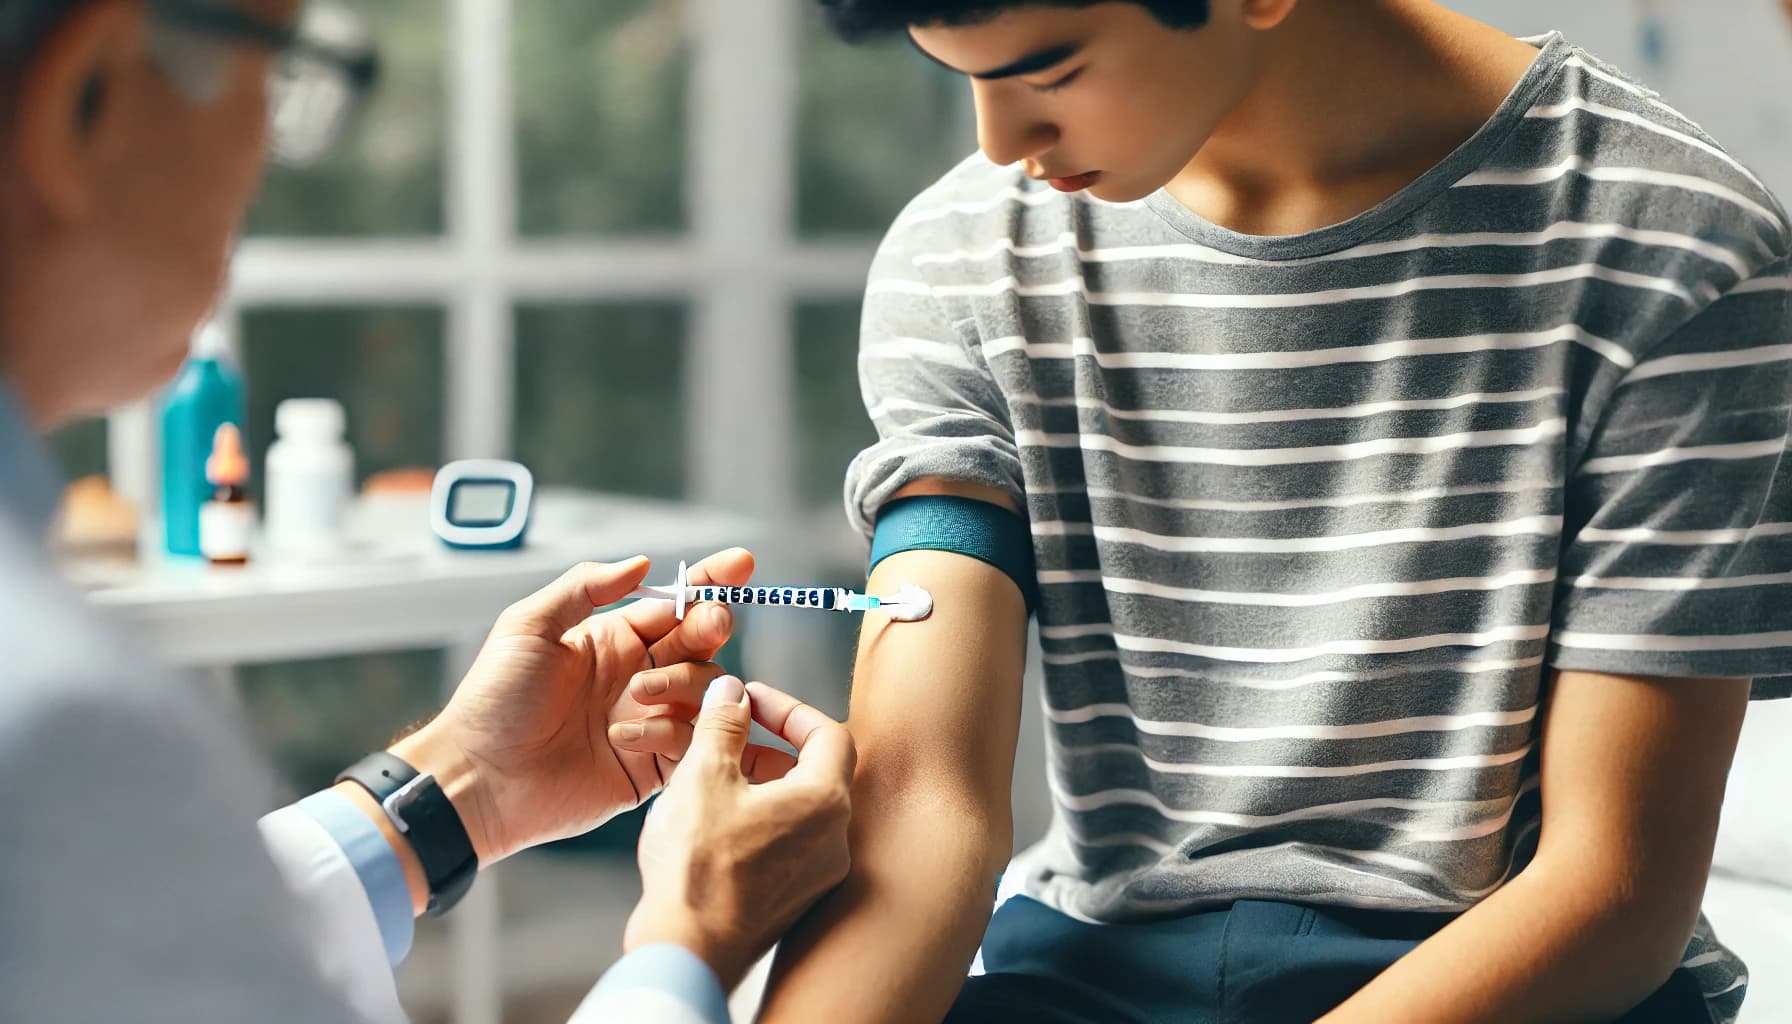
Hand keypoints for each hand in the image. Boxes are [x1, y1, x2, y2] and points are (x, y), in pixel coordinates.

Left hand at [392, 549, 754, 865]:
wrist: (479, 779)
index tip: (741, 564)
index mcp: (612, 640)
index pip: (673, 604)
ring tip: (637, 695)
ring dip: (682, 684)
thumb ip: (584, 587)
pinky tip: (626, 737)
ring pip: (703, 690)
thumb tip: (641, 562)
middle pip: (700, 642)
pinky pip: (690, 742)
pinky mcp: (651, 766)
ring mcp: (647, 720)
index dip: (709, 581)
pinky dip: (670, 734)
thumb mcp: (528, 627)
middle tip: (707, 625)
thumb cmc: (494, 701)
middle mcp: (637, 676)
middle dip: (710, 626)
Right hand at [623, 677, 855, 990]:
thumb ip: (723, 724)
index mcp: (825, 802)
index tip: (749, 701)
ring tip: (706, 781)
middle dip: (764, 749)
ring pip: (795, 811)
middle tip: (723, 740)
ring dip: (756, 787)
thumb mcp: (704, 775)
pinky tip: (710, 825)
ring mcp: (818, 877)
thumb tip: (730, 693)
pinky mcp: (794, 902)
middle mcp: (835, 841)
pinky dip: (755, 823)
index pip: (827, 733)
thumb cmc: (698, 867)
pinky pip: (785, 846)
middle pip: (812, 772)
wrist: (686, 951)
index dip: (787, 708)